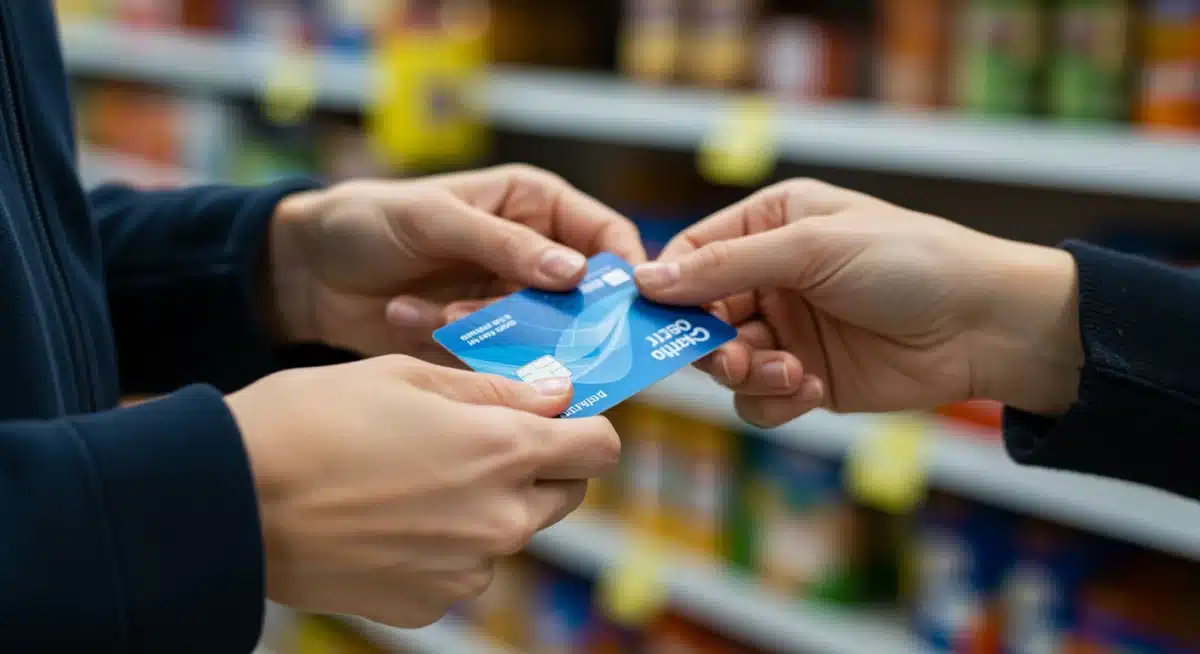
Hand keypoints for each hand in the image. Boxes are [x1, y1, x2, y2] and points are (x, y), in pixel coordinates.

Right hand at [226, 355, 619, 626]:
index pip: (600, 447)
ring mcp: (466, 571)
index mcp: (503, 451)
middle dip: (540, 464)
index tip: (555, 415)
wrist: (229, 499)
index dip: (584, 425)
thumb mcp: (407, 375)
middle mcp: (500, 520)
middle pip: (565, 493)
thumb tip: (556, 394)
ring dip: (488, 506)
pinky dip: (445, 547)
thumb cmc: (313, 418)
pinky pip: (463, 569)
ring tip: (416, 478)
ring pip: (511, 532)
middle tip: (480, 440)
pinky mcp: (428, 605)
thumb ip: (495, 389)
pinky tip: (391, 519)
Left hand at [267, 165, 645, 363]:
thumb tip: (574, 274)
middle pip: (583, 298)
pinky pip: (497, 356)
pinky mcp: (479, 339)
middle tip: (528, 330)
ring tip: (439, 313)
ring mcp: (506, 301)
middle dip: (555, 318)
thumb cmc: (370, 221)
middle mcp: (531, 255)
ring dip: (491, 330)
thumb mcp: (436, 220)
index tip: (623, 307)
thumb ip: (505, 245)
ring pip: (541, 334)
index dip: (623, 271)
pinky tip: (409, 316)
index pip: (606, 237)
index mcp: (535, 206)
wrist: (307, 271)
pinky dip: (455, 343)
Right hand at [634, 179, 1082, 426]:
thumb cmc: (909, 261)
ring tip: (789, 372)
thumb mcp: (813, 248)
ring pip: (724, 363)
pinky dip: (775, 400)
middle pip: (698, 315)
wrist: (985, 326)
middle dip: (708, 341)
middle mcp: (770, 277)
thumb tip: (647, 278)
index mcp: (769, 224)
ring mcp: (787, 330)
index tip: (653, 318)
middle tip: (731, 356)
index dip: (669, 287)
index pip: (691, 254)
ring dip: (747, 373)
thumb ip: (728, 264)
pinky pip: (758, 399)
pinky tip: (812, 388)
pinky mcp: (805, 378)